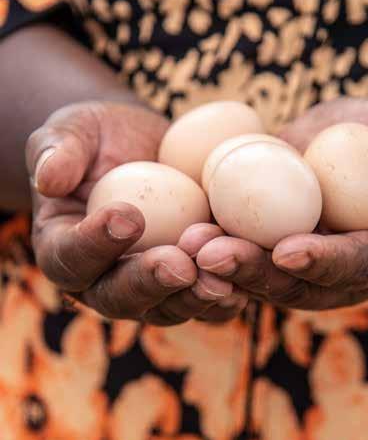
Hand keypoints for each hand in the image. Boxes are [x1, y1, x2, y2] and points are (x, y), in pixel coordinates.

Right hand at [26, 101, 245, 323]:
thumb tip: (50, 178)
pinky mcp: (188, 282)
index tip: (126, 217)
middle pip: (119, 298)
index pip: (69, 258)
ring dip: (195, 295)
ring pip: (168, 308)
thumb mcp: (73, 131)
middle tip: (180, 264)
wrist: (148, 149)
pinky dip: (226, 294)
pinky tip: (246, 281)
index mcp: (65, 248)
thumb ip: (58, 150)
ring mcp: (149, 287)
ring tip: (222, 276)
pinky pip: (205, 301)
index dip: (93, 245)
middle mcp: (103, 280)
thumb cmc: (102, 140)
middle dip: (150, 283)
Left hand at [192, 96, 367, 309]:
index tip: (287, 250)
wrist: (340, 142)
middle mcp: (334, 272)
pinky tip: (178, 238)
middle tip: (214, 254)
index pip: (355, 263)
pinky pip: (235, 259)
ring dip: (219, 267)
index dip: (323, 261)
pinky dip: (207, 251)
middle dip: (254, 272)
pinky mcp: (263, 252)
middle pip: (296, 284)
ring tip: (187, 246)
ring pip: (257, 279)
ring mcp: (295, 268)